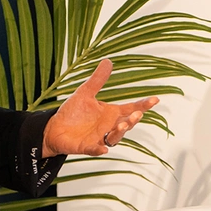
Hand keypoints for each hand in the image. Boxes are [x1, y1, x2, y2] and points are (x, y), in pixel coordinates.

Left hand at [42, 59, 159, 156]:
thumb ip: (98, 79)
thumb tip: (108, 61)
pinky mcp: (87, 147)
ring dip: (120, 133)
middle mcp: (109, 127)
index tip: (155, 99)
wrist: (55, 128)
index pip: (130, 109)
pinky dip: (99, 149)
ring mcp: (99, 138)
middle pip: (126, 124)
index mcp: (111, 114)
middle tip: (137, 114)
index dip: (143, 105)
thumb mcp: (85, 93)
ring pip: (114, 138)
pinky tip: (102, 148)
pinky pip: (95, 149)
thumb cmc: (73, 112)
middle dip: (133, 120)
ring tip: (121, 125)